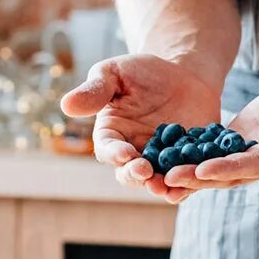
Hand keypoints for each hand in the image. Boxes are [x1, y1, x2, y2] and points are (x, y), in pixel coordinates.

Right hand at [61, 54, 220, 203]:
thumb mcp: (116, 73)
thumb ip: (95, 90)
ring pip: (157, 182)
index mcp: (112, 135)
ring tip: (165, 185)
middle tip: (145, 171)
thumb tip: (66, 105)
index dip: (114, 153)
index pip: (108, 149)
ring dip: (160, 186)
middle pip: (129, 173)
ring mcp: (161, 162)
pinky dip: (188, 185)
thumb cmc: (143, 72)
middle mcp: (133, 154)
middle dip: (135, 175)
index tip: (124, 153)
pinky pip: (185, 179)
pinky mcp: (186, 163)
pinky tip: (192, 184)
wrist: (184, 74)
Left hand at [165, 60, 258, 189]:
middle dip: (200, 177)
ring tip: (157, 176)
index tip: (204, 171)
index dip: (231, 168)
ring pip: (218, 170)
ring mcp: (254, 156)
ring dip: (189, 175)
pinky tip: (161, 159)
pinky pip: (213, 156)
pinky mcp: (241, 146)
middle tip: (167, 179)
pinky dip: (190, 160)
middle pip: (232, 174)